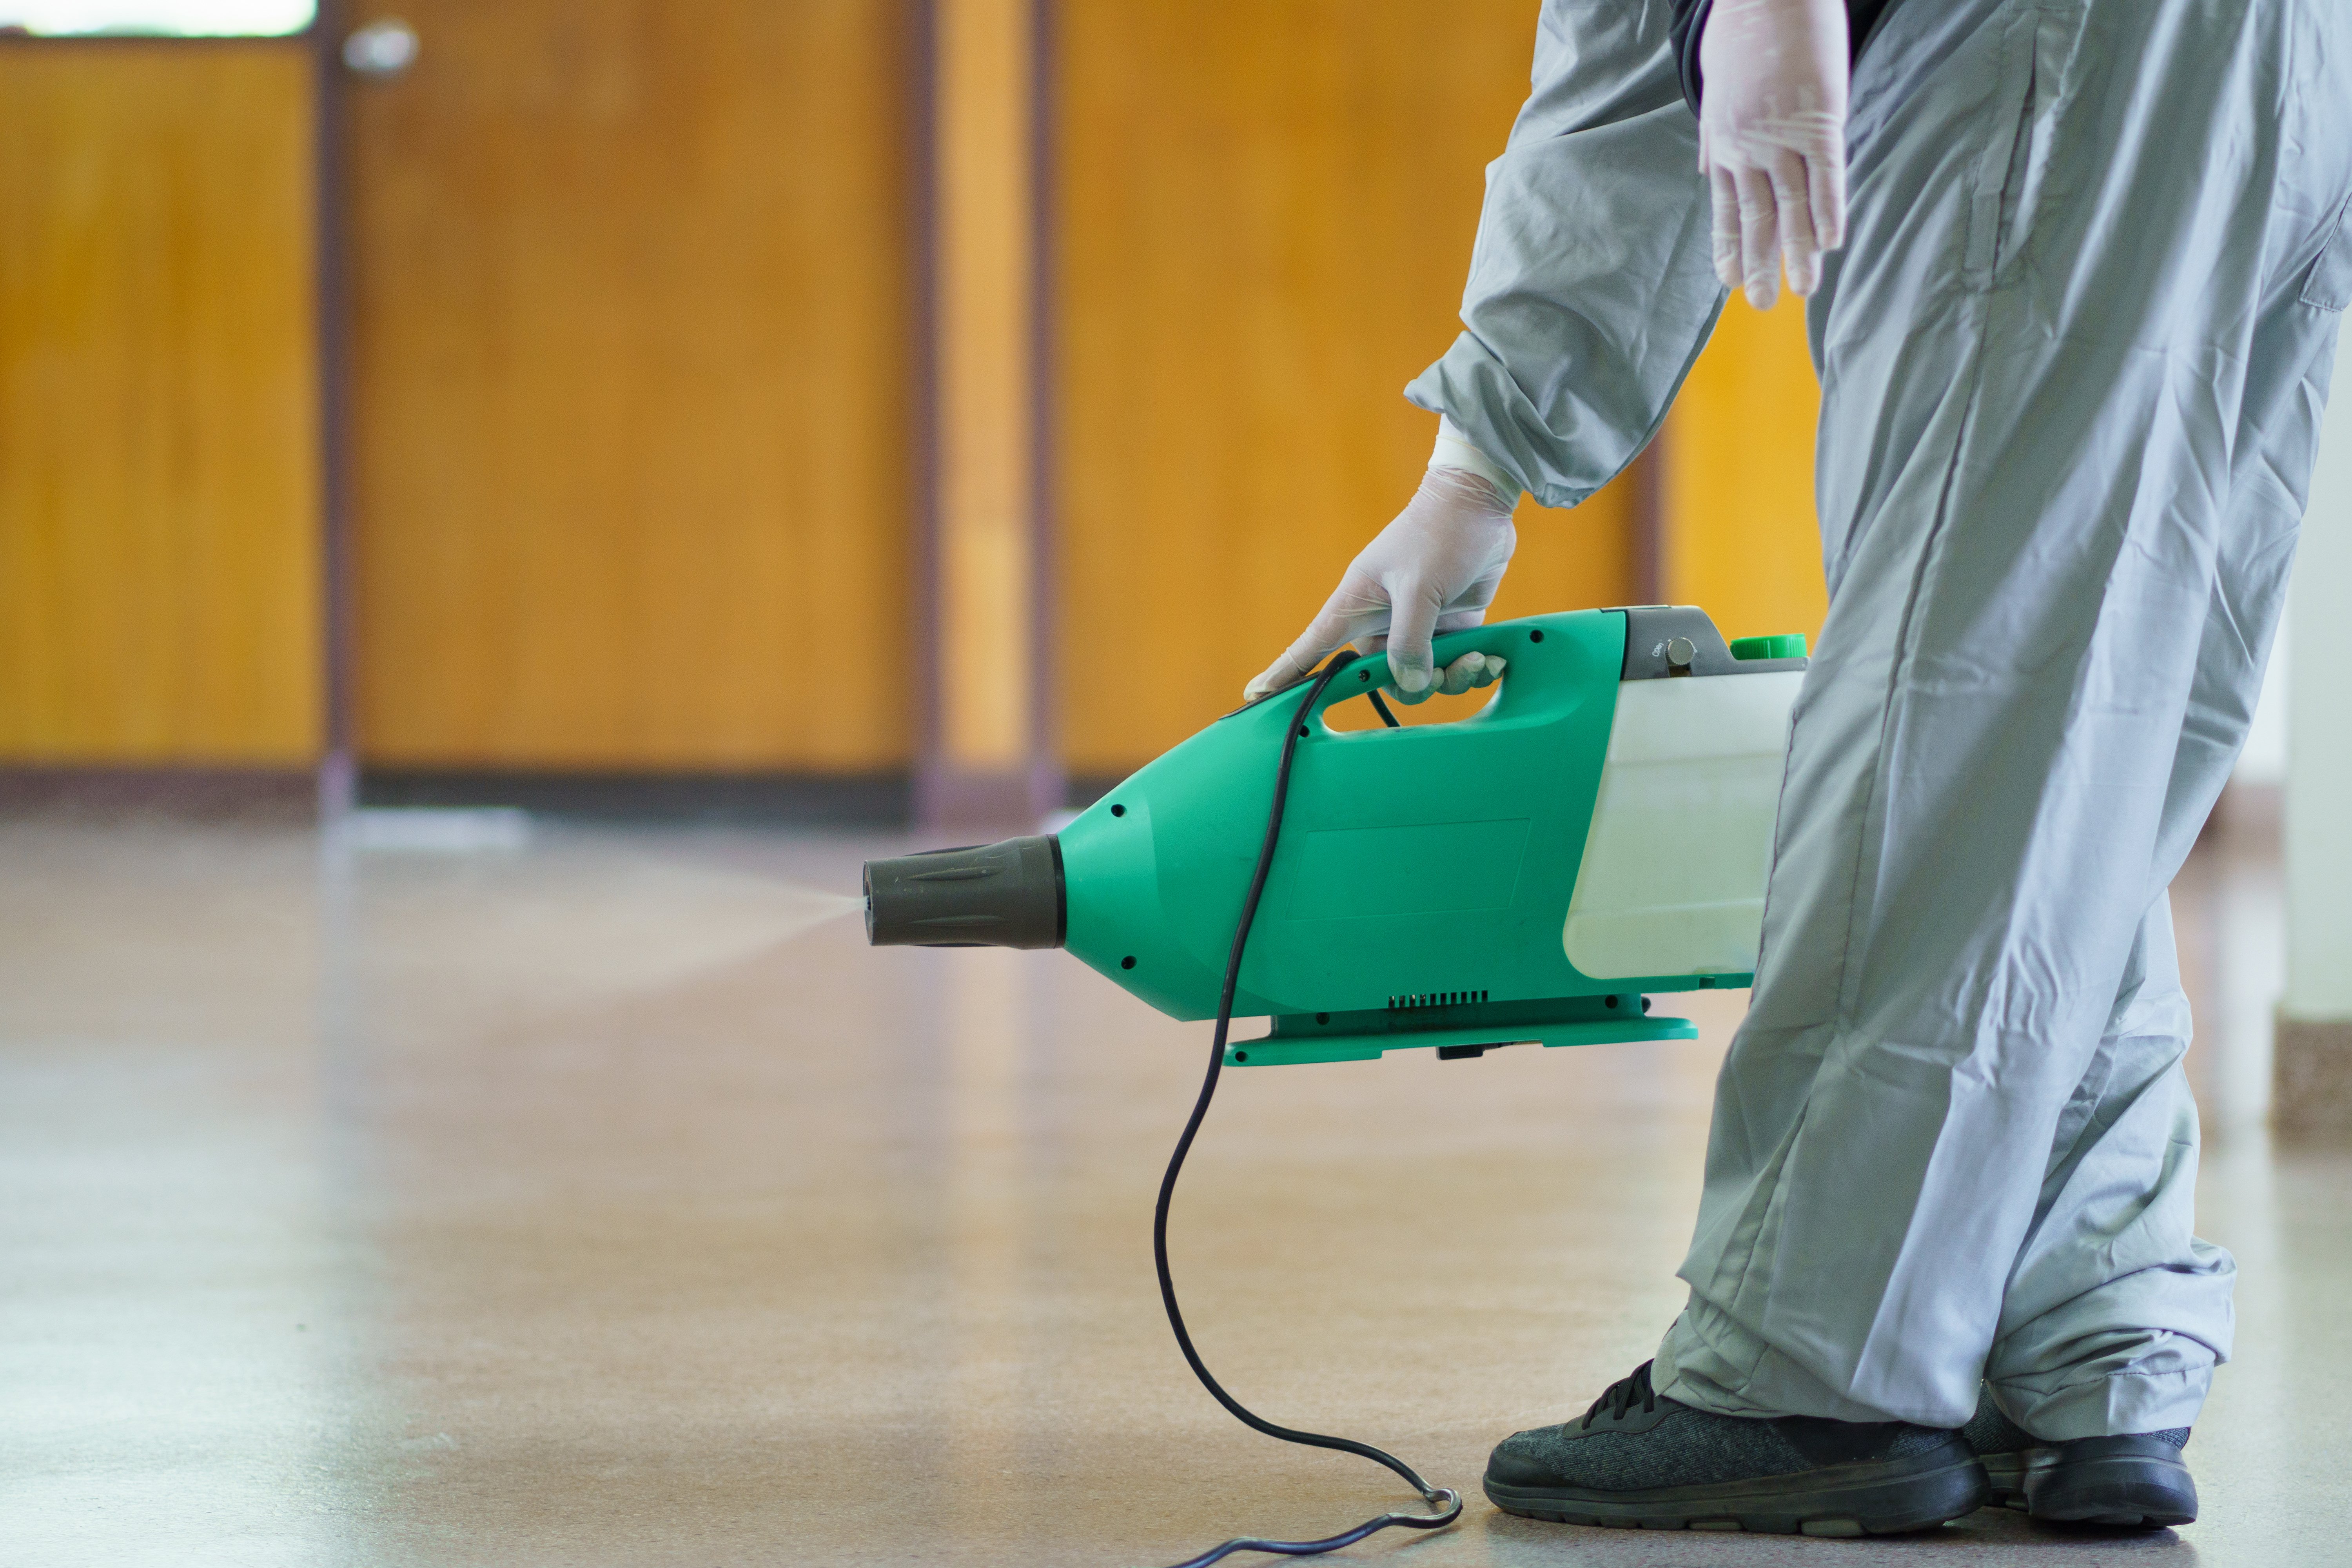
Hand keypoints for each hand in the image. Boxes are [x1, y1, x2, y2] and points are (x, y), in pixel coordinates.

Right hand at [1244, 466, 1515, 705]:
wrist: (1480, 501)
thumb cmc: (1439, 534)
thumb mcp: (1419, 588)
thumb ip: (1410, 641)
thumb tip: (1409, 683)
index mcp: (1356, 605)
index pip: (1310, 647)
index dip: (1282, 674)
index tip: (1255, 697)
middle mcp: (1381, 619)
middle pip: (1380, 678)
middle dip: (1412, 686)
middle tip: (1438, 675)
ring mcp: (1417, 624)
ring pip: (1422, 676)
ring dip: (1450, 678)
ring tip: (1476, 662)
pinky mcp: (1449, 624)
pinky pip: (1452, 663)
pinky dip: (1471, 667)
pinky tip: (1490, 658)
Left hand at [1697, 0, 1848, 308]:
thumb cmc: (1743, 38)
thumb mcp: (1716, 93)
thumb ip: (1716, 139)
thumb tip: (1711, 173)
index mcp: (1725, 144)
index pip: (1727, 208)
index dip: (1730, 247)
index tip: (1729, 281)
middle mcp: (1750, 148)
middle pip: (1757, 217)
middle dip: (1759, 263)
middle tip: (1761, 304)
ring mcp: (1785, 136)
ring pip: (1792, 205)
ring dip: (1798, 250)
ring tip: (1804, 288)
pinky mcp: (1821, 118)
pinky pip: (1827, 174)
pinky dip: (1829, 208)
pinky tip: (1832, 242)